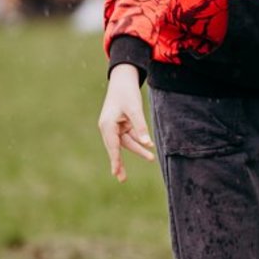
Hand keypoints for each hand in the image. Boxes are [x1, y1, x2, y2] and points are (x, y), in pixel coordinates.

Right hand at [98, 64, 154, 181]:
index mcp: (107, 125)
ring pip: (126, 142)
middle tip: (122, 179)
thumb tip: (146, 143)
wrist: (123, 79)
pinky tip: (148, 146)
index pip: (113, 145)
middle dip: (120, 162)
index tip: (115, 172)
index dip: (115, 160)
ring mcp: (113, 127)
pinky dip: (137, 141)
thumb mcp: (135, 109)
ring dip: (138, 149)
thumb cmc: (127, 93)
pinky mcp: (120, 124)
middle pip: (116, 148)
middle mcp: (108, 127)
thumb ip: (140, 126)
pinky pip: (129, 136)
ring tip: (151, 158)